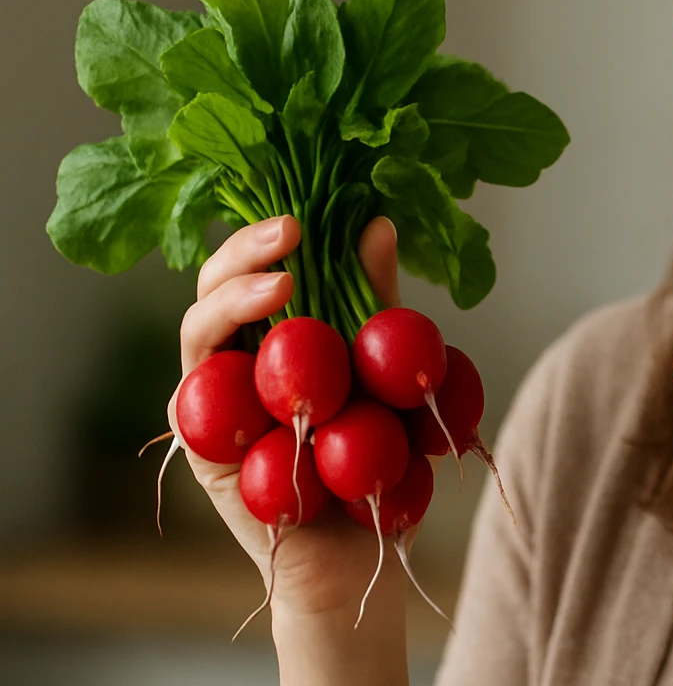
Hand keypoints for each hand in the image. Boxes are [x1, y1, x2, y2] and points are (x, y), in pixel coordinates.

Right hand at [166, 214, 407, 619]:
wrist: (370, 544)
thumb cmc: (380, 457)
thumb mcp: (386, 368)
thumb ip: (374, 302)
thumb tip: (377, 222)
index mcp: (272, 335)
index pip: (254, 268)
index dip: (268, 235)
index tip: (307, 216)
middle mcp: (234, 361)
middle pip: (214, 288)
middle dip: (243, 251)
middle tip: (289, 231)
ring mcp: (213, 402)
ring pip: (198, 332)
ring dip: (231, 298)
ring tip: (282, 282)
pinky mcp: (203, 445)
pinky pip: (199, 398)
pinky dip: (226, 370)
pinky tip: (263, 355)